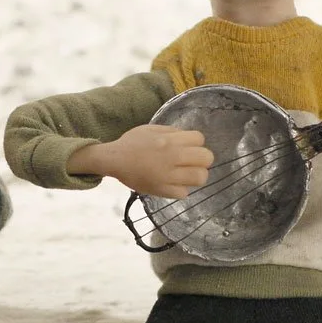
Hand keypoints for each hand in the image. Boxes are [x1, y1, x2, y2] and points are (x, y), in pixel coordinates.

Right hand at [70, 125, 213, 198]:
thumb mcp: (152, 129)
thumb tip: (190, 138)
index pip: (200, 139)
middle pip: (206, 158)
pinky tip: (174, 184)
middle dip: (202, 158)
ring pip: (200, 177)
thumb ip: (172, 132)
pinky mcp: (162, 191)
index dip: (196, 142)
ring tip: (187, 174)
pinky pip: (184, 193)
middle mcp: (172, 158)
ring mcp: (168, 176)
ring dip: (196, 175)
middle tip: (193, 161)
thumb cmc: (132, 143)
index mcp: (169, 140)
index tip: (188, 146)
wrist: (114, 160)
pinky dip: (181, 189)